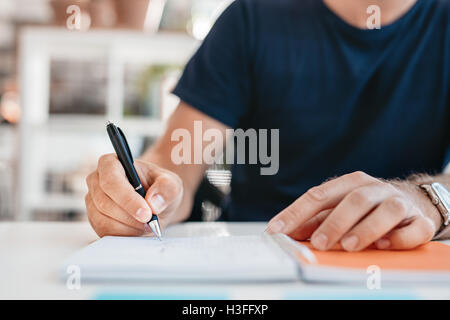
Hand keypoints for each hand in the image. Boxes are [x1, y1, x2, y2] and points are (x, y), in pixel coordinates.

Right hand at [85, 154, 182, 236]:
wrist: (154, 201)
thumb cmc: (159, 187)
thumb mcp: (171, 183)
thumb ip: (166, 188)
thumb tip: (153, 202)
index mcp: (111, 163)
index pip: (110, 180)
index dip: (127, 199)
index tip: (146, 213)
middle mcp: (96, 180)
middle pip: (104, 203)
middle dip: (130, 217)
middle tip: (150, 222)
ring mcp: (93, 201)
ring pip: (103, 220)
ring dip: (128, 228)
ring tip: (146, 225)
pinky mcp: (94, 219)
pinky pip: (104, 232)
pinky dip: (124, 235)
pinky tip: (137, 229)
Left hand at [268, 171, 439, 250]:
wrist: (413, 201)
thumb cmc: (367, 206)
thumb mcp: (339, 208)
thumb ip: (316, 220)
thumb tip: (290, 234)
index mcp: (349, 183)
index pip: (318, 195)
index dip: (296, 213)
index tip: (277, 230)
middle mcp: (374, 188)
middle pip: (354, 200)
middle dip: (334, 222)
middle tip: (318, 243)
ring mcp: (400, 202)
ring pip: (386, 211)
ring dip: (367, 228)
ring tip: (349, 246)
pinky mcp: (421, 220)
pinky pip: (415, 228)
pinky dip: (400, 238)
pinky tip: (385, 245)